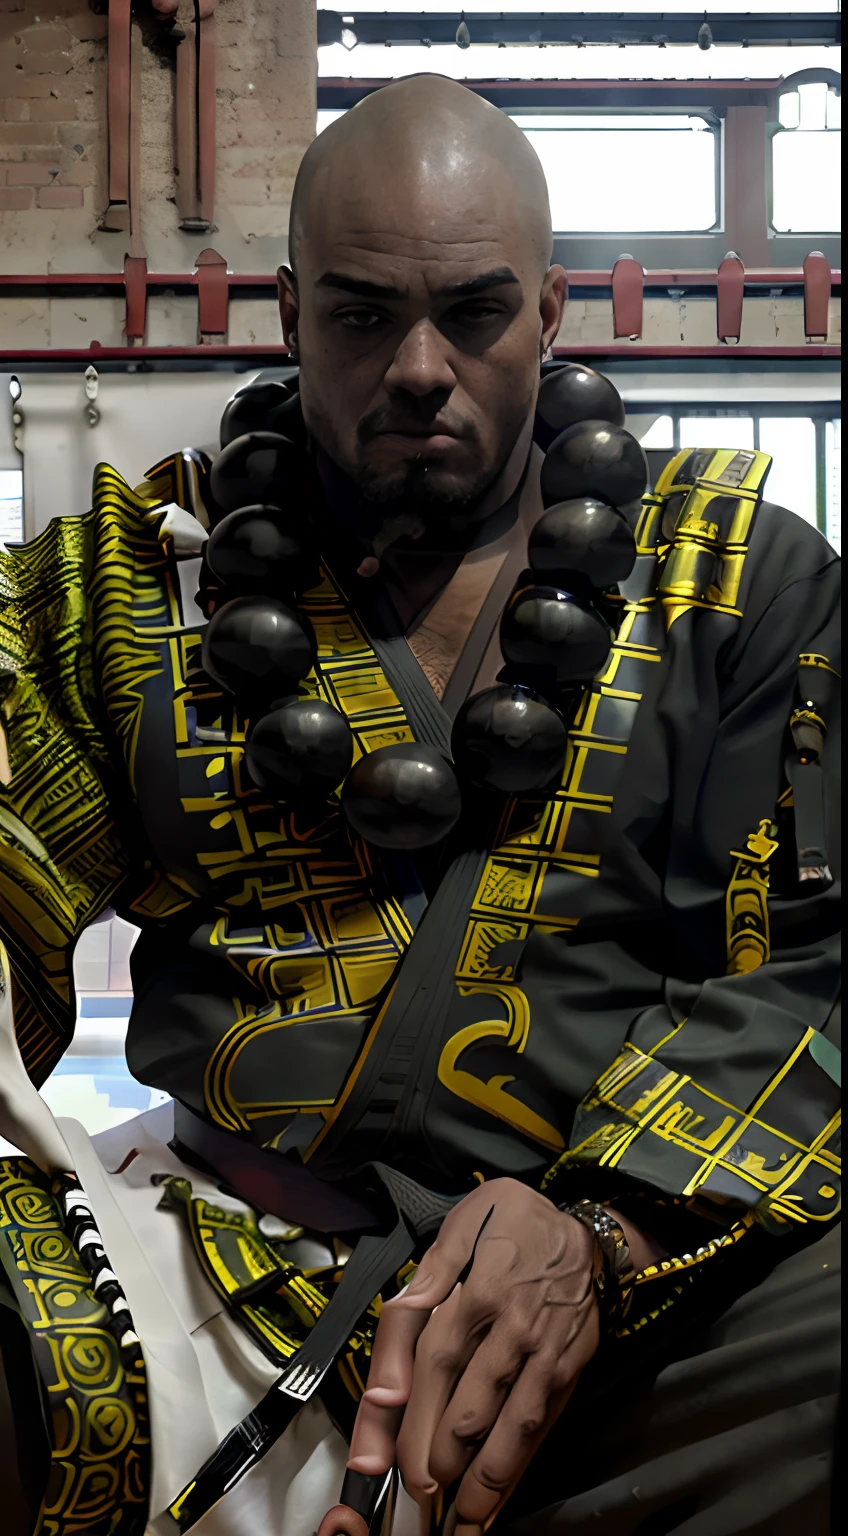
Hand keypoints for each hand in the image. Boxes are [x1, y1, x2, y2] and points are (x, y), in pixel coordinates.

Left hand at [347, 1178, 600, 1529]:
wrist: (587, 1231)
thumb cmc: (516, 1224)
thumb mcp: (464, 1224)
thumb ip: (430, 1275)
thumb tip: (403, 1313)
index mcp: (479, 1291)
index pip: (438, 1362)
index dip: (416, 1416)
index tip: (398, 1457)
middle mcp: (515, 1329)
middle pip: (473, 1405)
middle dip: (445, 1457)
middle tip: (422, 1494)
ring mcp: (546, 1355)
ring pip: (514, 1424)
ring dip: (488, 1475)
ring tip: (465, 1513)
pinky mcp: (568, 1371)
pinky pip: (543, 1423)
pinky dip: (523, 1461)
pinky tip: (504, 1488)